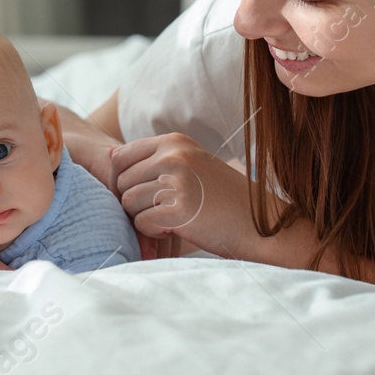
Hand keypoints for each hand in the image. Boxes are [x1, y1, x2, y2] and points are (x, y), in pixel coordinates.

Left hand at [110, 133, 254, 258]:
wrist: (264, 224)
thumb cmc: (224, 199)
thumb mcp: (190, 167)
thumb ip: (152, 160)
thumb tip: (109, 154)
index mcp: (175, 142)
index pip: (121, 156)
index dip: (124, 180)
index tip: (144, 194)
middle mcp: (173, 156)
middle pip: (121, 181)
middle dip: (135, 201)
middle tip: (164, 209)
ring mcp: (176, 181)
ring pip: (128, 203)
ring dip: (145, 217)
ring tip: (175, 217)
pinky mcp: (178, 209)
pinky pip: (142, 223)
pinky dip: (155, 232)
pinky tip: (180, 228)